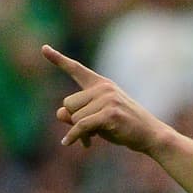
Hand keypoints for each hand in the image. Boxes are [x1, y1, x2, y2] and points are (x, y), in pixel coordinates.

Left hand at [41, 44, 166, 152]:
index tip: (43, 49)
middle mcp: (103, 87)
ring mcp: (107, 99)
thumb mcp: (97, 118)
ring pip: (74, 117)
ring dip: (80, 131)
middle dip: (74, 120)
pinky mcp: (109, 113)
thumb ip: (77, 114)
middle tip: (89, 130)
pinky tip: (72, 144)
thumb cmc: (122, 126)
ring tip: (96, 136)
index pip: (76, 69)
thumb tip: (59, 113)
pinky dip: (74, 136)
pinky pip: (81, 125)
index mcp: (100, 84)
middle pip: (68, 104)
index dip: (58, 59)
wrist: (149, 134)